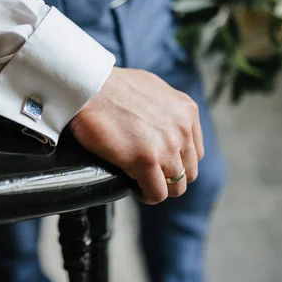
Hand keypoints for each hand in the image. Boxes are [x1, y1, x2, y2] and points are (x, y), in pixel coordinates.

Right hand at [70, 67, 203, 203]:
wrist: (88, 88)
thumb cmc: (110, 86)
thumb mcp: (152, 88)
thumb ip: (165, 107)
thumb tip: (160, 121)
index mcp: (186, 110)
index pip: (194, 151)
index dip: (176, 160)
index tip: (158, 162)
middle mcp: (183, 128)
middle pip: (188, 171)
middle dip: (169, 176)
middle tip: (148, 175)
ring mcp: (167, 146)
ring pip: (175, 186)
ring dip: (158, 187)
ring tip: (141, 183)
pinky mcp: (146, 160)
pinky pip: (157, 193)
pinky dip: (147, 195)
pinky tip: (135, 188)